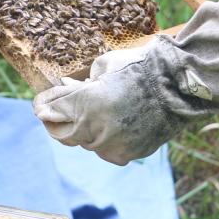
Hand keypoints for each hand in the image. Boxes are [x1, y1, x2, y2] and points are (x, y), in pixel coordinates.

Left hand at [33, 43, 190, 165]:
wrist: (179, 85)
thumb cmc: (140, 67)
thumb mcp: (104, 65)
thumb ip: (81, 83)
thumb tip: (68, 90)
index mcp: (85, 104)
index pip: (50, 110)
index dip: (42, 105)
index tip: (39, 104)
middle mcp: (95, 129)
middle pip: (61, 135)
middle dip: (54, 124)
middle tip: (51, 117)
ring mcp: (112, 145)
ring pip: (86, 144)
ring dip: (83, 131)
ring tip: (89, 116)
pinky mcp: (128, 154)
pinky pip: (107, 151)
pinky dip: (104, 140)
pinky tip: (108, 128)